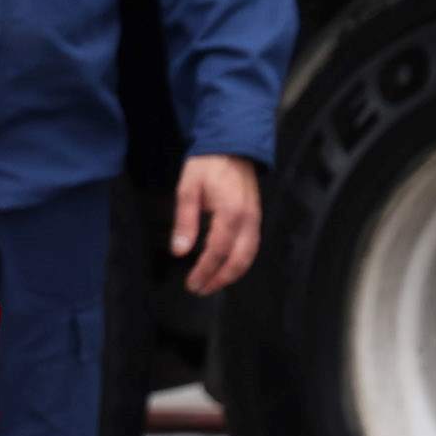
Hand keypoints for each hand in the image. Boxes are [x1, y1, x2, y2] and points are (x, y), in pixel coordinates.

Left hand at [171, 154, 263, 295]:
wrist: (232, 146)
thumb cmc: (207, 165)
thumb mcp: (188, 189)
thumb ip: (185, 221)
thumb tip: (180, 251)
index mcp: (231, 212)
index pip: (218, 250)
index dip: (205, 270)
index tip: (192, 283)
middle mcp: (248, 219)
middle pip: (239, 259)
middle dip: (220, 279)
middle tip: (200, 289)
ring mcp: (255, 219)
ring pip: (249, 256)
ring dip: (231, 274)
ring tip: (212, 284)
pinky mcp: (255, 217)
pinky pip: (252, 246)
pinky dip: (240, 262)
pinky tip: (226, 268)